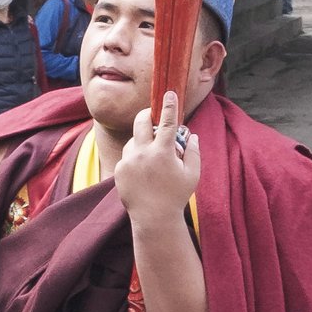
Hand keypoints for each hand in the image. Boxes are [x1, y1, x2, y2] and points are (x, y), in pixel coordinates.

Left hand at [114, 94, 201, 228]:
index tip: (169, 92)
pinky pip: (127, 155)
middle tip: (151, 115)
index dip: (169, 106)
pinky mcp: (119, 169)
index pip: (166, 122)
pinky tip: (143, 171)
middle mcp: (142, 153)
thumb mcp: (192, 174)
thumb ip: (193, 152)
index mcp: (162, 152)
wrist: (153, 218)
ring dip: (142, 141)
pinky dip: (135, 157)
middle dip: (146, 114)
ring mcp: (128, 161)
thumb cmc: (176, 196)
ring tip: (152, 157)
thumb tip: (191, 135)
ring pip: (133, 140)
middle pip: (140, 121)